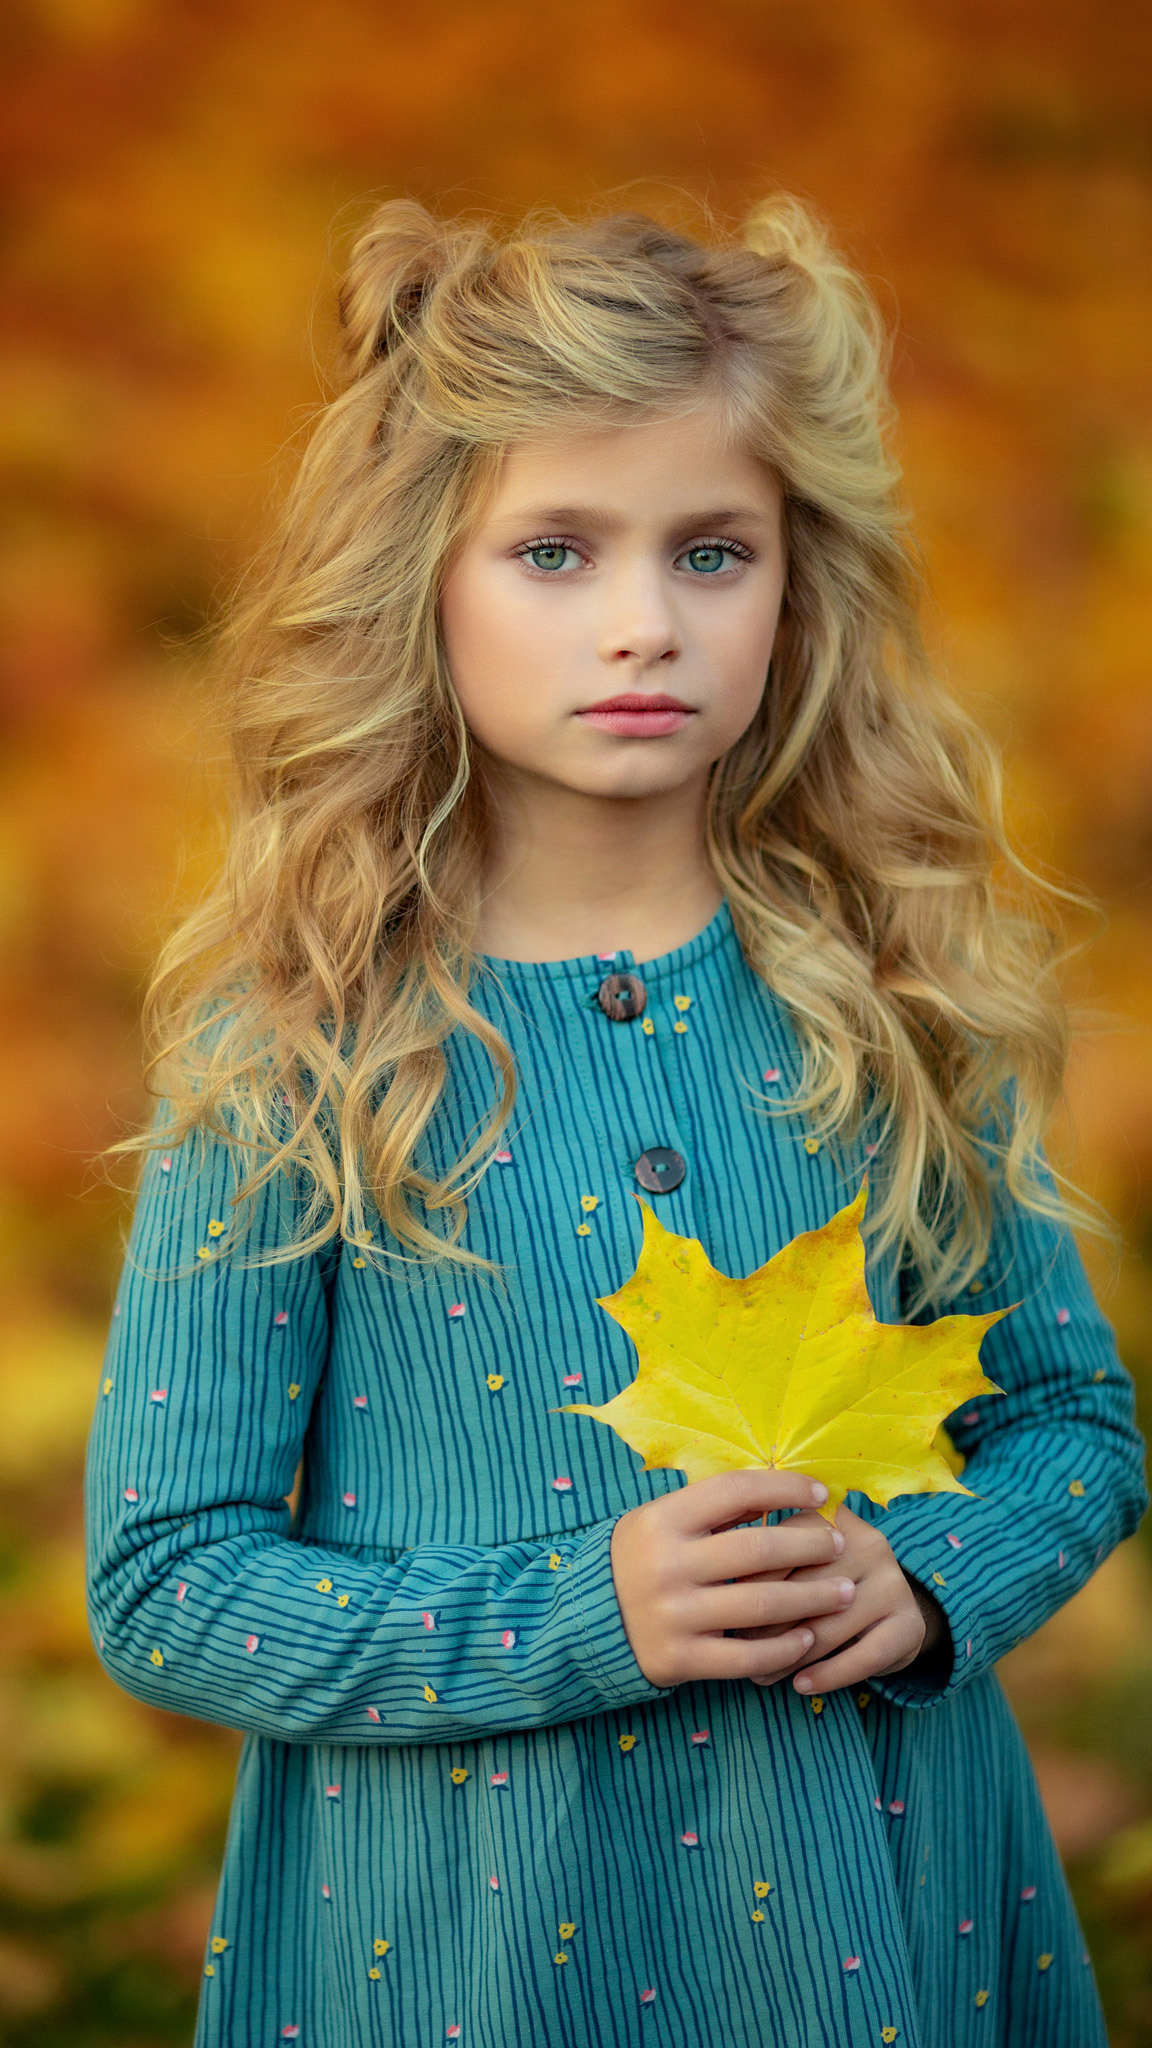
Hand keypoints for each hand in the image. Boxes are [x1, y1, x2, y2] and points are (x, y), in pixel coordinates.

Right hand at [609, 1469, 859, 1689]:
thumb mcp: (663, 1521)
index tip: (821, 1493)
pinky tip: (808, 1639)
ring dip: (813, 1599)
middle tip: (841, 1544)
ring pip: (761, 1605)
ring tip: (845, 1593)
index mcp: (662, 1520)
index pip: (734, 1491)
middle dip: (810, 1546)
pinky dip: (783, 1648)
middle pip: (756, 1550)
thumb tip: (781, 1492)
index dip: (784, 1487)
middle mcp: (666, 1565)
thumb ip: (713, 1510)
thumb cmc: (641, 1560)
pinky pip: (745, 1656)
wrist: (585, 1622)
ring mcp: (673, 1614)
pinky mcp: (679, 1658)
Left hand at [731, 1503, 945, 1695]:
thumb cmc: (822, 1583)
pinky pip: (864, 1657)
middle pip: (806, 1590)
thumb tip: (715, 1593)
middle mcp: (867, 1543)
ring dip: (791, 1658)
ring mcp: (893, 1582)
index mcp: (831, 1519)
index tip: (723, 1611)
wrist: (891, 1610)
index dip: (749, 1584)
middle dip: (766, 1626)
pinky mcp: (909, 1623)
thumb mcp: (797, 1563)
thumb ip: (761, 1562)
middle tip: (739, 1650)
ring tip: (761, 1676)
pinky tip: (802, 1685)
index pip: (782, 1548)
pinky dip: (828, 1675)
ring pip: (830, 1626)